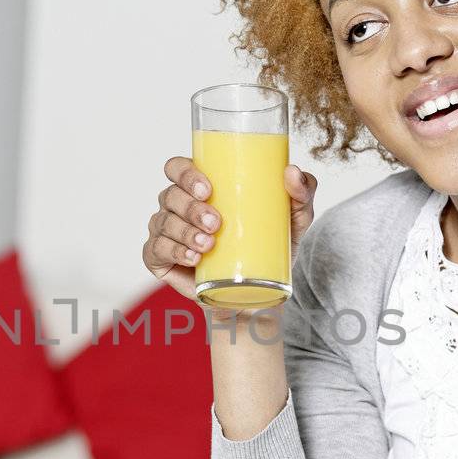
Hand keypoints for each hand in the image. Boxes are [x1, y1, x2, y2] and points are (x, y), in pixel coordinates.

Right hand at [140, 155, 316, 324]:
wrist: (262, 291)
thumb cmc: (271, 244)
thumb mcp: (294, 218)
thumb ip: (302, 192)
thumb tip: (292, 172)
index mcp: (199, 187)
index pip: (177, 167)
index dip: (184, 172)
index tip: (207, 189)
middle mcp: (177, 206)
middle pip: (169, 195)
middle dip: (189, 207)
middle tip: (216, 223)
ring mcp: (166, 232)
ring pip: (162, 222)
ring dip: (183, 231)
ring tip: (208, 244)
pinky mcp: (161, 260)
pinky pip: (155, 250)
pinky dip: (172, 251)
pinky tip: (192, 257)